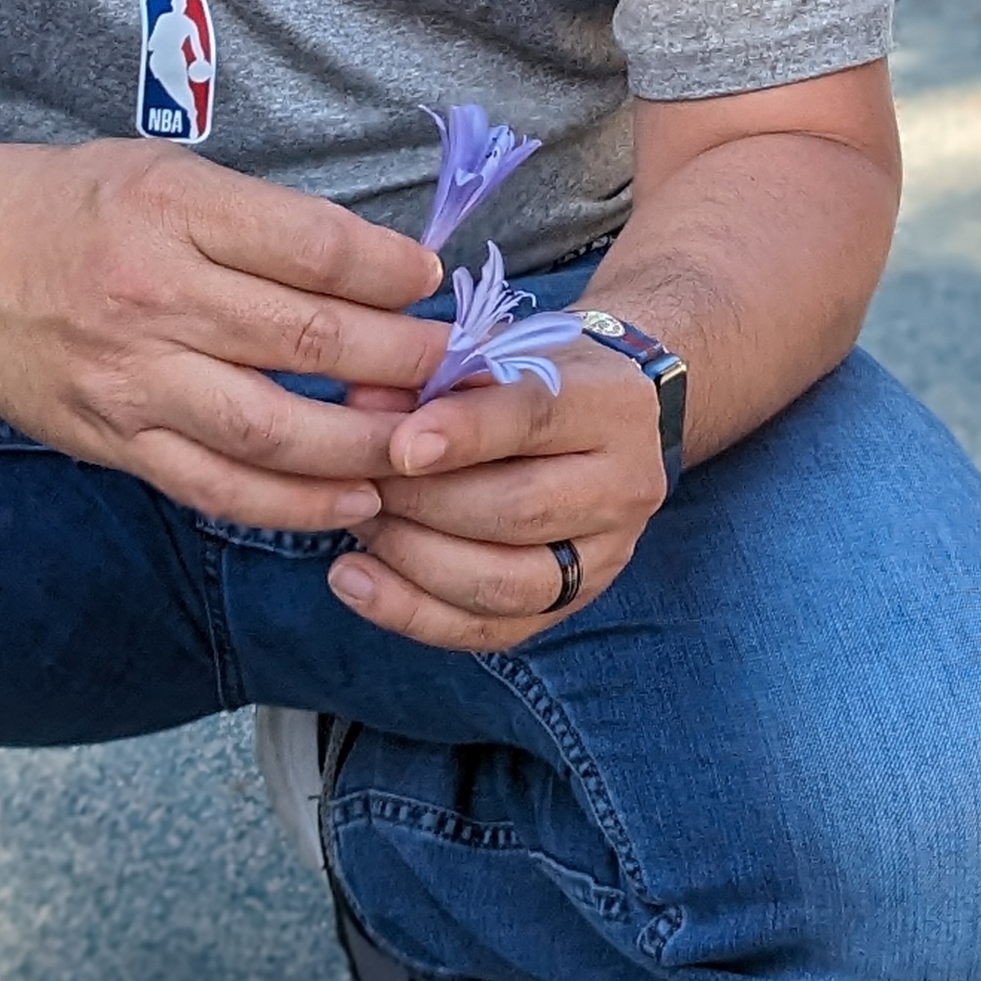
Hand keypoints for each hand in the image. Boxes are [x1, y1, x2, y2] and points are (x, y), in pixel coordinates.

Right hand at [0, 139, 446, 529]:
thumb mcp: (164, 173)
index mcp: (173, 209)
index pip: (312, 246)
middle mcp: (151, 294)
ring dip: (363, 446)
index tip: (432, 281)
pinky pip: (214, 486)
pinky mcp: (109, 439)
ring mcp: (128, 378)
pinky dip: (291, 503)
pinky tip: (350, 503)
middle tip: (456, 370)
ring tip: (422, 448)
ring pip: (271, 429)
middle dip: (402, 361)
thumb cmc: (68, 202)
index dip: (390, 270)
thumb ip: (261, 221)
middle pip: (308, 340)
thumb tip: (380, 270)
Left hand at [327, 342, 666, 655]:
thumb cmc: (531, 375)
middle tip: (358, 482)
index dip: (463, 434)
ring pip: (503, 582)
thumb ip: (433, 371)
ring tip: (358, 523)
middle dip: (421, 502)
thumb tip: (360, 402)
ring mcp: (605, 556)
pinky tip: (353, 579)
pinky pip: (487, 630)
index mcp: (614, 404)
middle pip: (517, 510)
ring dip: (411, 558)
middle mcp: (627, 486)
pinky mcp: (570, 604)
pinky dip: (411, 612)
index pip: (537, 418)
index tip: (398, 446)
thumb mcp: (495, 350)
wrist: (596, 418)